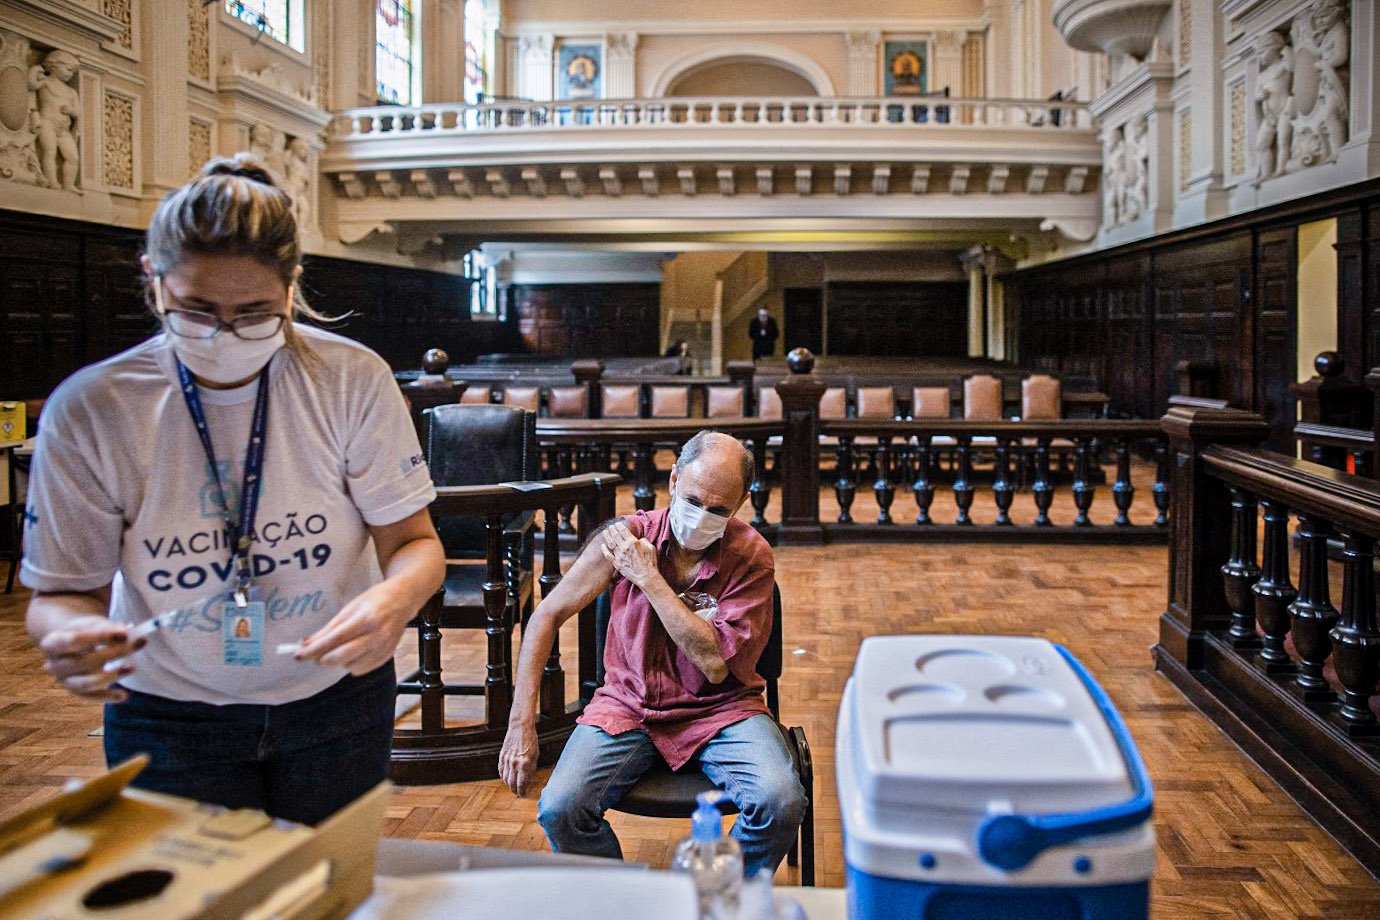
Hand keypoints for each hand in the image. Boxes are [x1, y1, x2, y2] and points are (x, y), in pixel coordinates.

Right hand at [37, 615, 142, 701]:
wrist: (71, 643)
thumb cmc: (83, 631)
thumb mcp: (91, 623)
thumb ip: (107, 627)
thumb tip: (125, 632)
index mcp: (52, 643)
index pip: (74, 641)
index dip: (100, 637)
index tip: (125, 633)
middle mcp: (54, 665)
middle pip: (84, 662)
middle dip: (114, 653)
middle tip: (139, 643)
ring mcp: (64, 681)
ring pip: (86, 683)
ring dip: (111, 676)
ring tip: (132, 667)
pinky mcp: (76, 692)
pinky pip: (91, 697)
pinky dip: (108, 697)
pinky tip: (124, 695)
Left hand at [296, 581, 412, 674]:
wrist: (404, 599)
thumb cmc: (375, 599)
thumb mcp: (350, 607)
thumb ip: (329, 628)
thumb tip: (307, 644)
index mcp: (366, 618)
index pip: (334, 639)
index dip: (314, 649)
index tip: (299, 655)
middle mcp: (377, 634)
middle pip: (342, 656)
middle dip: (323, 659)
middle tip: (315, 656)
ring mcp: (384, 647)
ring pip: (351, 666)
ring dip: (339, 662)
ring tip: (339, 649)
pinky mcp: (387, 655)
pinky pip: (362, 669)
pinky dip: (352, 665)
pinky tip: (352, 653)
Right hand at [499, 719, 538, 796]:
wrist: (520, 727)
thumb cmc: (531, 740)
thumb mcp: (536, 755)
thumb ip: (532, 768)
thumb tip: (530, 780)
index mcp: (524, 763)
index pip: (522, 784)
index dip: (522, 791)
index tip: (524, 795)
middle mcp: (514, 763)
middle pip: (512, 783)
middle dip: (515, 790)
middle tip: (518, 793)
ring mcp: (507, 760)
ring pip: (505, 778)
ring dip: (509, 785)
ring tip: (513, 787)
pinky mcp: (501, 756)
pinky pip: (501, 770)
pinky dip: (503, 776)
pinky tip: (506, 778)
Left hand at [600, 522, 658, 588]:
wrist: (646, 576)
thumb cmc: (650, 562)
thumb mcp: (650, 547)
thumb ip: (643, 540)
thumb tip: (638, 539)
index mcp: (633, 542)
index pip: (623, 530)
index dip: (619, 526)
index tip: (618, 523)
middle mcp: (624, 547)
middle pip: (615, 535)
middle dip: (612, 529)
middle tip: (611, 526)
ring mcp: (619, 555)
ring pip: (610, 543)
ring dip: (607, 536)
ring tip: (605, 531)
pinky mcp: (617, 563)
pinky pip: (608, 555)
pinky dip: (604, 549)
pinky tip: (603, 545)